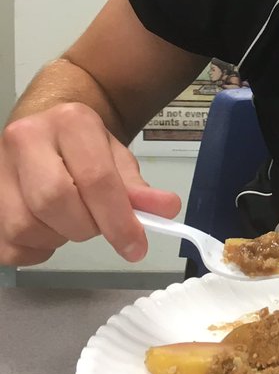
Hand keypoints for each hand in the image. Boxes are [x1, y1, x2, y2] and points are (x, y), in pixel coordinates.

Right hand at [0, 103, 180, 265]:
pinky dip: (34, 251)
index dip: (118, 220)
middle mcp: (26, 137)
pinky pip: (7, 245)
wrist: (46, 128)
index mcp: (70, 122)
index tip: (136, 246)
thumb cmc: (83, 146)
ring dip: (58, 239)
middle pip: (54, 201)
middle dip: (85, 227)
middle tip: (97, 225)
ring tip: (71, 222)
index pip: (95, 178)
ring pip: (25, 226)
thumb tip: (167, 210)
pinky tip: (48, 232)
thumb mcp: (116, 157)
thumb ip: (139, 188)